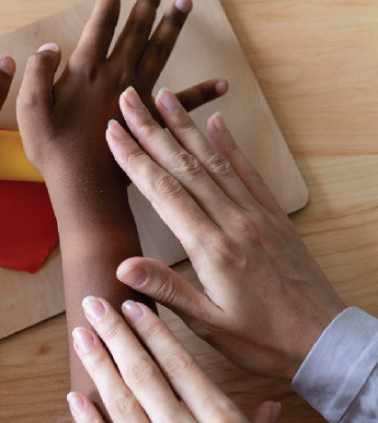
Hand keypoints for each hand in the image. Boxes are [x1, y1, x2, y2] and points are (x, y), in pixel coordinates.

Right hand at [17, 0, 226, 188]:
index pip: (100, 25)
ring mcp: (140, 96)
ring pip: (160, 52)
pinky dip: (203, 92)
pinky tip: (223, 84)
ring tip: (185, 2)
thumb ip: (38, 73)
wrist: (85, 186)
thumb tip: (50, 47)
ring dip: (172, 26)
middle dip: (146, 5)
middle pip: (136, 31)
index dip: (107, 0)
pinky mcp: (154, 120)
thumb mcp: (31, 109)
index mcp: (87, 70)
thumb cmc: (54, 149)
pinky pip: (184, 103)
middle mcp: (118, 75)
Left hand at [68, 296, 280, 422]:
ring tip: (81, 335)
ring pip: (123, 403)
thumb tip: (271, 404)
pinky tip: (75, 397)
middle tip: (94, 304)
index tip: (134, 305)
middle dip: (117, 336)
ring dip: (99, 366)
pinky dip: (90, 422)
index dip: (156, 334)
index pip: (182, 367)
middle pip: (145, 375)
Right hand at [105, 87, 344, 379]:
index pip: (163, 190)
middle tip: (130, 98)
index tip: (114, 130)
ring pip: (213, 159)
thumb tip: (123, 266)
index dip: (134, 157)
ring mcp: (255, 213)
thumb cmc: (264, 339)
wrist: (324, 340)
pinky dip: (230, 143)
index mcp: (211, 247)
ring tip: (166, 97)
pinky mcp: (272, 214)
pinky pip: (248, 170)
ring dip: (186, 126)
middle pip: (184, 164)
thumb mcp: (211, 326)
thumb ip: (168, 290)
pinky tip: (218, 121)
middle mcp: (233, 220)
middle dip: (152, 128)